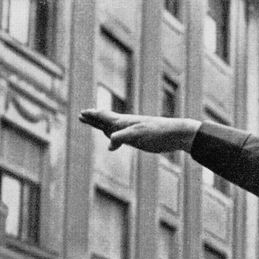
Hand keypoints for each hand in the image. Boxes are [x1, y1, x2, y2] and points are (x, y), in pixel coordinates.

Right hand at [79, 109, 200, 152]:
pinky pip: (122, 137)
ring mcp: (133, 131)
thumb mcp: (137, 136)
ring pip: (113, 128)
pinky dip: (114, 138)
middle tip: (82, 115)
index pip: (104, 116)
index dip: (93, 115)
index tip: (82, 113)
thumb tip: (109, 146)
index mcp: (124, 121)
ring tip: (94, 124)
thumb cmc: (158, 133)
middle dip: (93, 119)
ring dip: (102, 126)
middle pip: (106, 120)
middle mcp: (126, 124)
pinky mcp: (140, 139)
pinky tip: (113, 143)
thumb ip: (121, 138)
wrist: (176, 134)